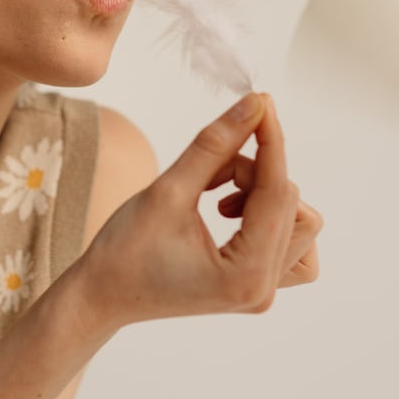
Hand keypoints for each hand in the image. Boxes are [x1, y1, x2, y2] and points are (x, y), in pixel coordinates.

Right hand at [78, 92, 321, 331]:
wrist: (102, 296)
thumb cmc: (124, 252)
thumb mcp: (168, 190)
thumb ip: (216, 145)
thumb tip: (255, 104)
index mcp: (245, 276)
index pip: (278, 193)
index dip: (270, 142)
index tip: (261, 102)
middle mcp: (263, 290)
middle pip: (289, 203)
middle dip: (252, 173)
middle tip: (208, 170)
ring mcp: (263, 291)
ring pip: (296, 219)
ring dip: (261, 193)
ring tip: (215, 195)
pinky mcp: (255, 284)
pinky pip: (288, 240)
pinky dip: (264, 214)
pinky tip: (229, 210)